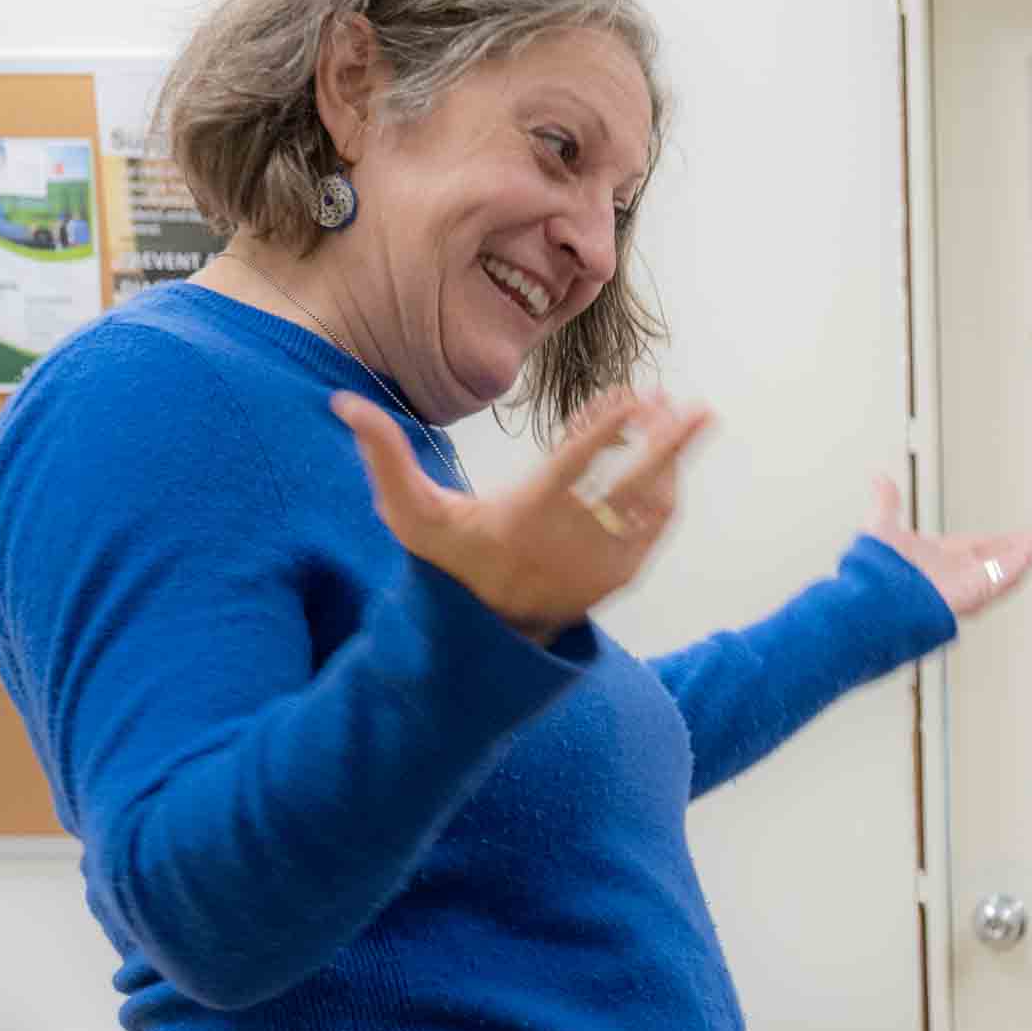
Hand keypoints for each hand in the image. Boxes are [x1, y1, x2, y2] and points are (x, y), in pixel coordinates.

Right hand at [338, 385, 713, 641]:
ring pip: (650, 507)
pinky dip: (665, 493)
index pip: (574, 468)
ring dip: (669, 461)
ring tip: (674, 415)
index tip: (631, 397)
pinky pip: (653, 530)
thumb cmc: (448, 561)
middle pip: (631, 487)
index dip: (605, 430)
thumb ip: (384, 457)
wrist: (485, 633)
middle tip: (685, 404)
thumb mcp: (408, 512)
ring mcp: (600, 564)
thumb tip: (346, 402)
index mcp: (525, 519)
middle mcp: (570, 544)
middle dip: (664, 444)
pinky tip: (668, 460)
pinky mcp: (618, 577)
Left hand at [869, 475, 1031, 624]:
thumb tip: (878, 479)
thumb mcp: (883, 526)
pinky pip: (1006, 574)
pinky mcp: (978, 592)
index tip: (1025, 533)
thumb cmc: (877, 575)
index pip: (985, 547)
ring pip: (1011, 565)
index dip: (1007, 539)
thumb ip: (887, 502)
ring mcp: (971, 585)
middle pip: (1006, 555)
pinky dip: (1023, 559)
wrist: (876, 599)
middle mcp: (961, 574)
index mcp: (946, 559)